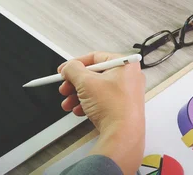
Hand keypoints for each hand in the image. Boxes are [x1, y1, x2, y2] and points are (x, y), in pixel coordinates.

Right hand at [59, 52, 145, 173]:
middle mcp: (128, 77)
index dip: (77, 63)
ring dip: (78, 95)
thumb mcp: (86, 82)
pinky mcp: (122, 108)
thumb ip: (73, 70)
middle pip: (94, 74)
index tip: (65, 69)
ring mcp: (126, 93)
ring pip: (96, 89)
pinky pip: (101, 101)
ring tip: (68, 103)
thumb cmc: (114, 107)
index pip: (96, 57)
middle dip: (75, 83)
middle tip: (65, 87)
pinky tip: (78, 110)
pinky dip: (88, 104)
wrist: (123, 134)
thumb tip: (68, 67)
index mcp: (124, 65)